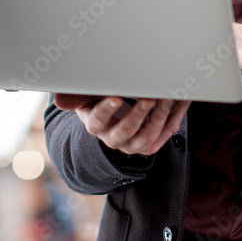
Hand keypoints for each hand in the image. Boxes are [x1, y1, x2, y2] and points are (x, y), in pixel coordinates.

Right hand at [53, 94, 189, 155]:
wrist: (111, 121)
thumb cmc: (98, 100)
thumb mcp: (86, 97)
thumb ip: (76, 95)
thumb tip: (59, 100)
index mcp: (95, 125)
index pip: (99, 119)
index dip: (107, 108)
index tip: (115, 96)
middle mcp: (112, 138)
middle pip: (126, 130)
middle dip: (140, 112)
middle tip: (150, 95)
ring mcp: (132, 144)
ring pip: (147, 135)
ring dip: (159, 115)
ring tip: (167, 96)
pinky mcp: (149, 146)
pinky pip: (165, 134)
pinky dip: (175, 116)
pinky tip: (182, 100)